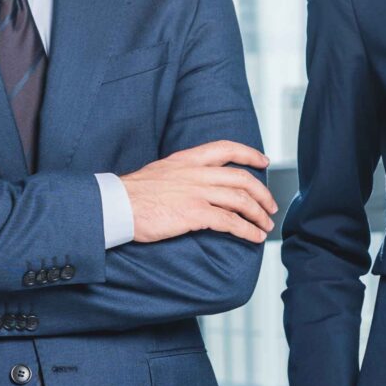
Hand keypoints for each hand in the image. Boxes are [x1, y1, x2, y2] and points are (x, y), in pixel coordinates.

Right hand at [122, 141, 275, 244]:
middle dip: (263, 193)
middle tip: (270, 207)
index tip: (263, 161)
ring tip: (266, 226)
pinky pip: (230, 221)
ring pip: (241, 200)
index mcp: (187, 160)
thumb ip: (181, 175)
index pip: (225, 148)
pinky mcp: (194, 213)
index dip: (249, 153)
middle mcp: (195, 173)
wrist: (115, 205)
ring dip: (259, 215)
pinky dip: (247, 230)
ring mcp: (196, 192)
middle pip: (242, 178)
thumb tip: (193, 186)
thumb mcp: (160, 173)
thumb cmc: (132, 195)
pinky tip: (254, 238)